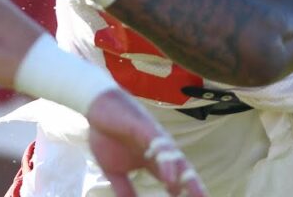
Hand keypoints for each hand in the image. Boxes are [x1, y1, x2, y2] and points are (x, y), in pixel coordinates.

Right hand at [86, 89, 206, 196]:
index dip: (183, 193)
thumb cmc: (106, 133)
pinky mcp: (147, 129)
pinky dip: (166, 163)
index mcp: (152, 160)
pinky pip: (160, 147)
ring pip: (177, 160)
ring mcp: (155, 139)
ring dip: (187, 179)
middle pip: (182, 171)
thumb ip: (123, 188)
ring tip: (198, 196)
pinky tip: (170, 178)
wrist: (95, 105)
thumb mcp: (114, 169)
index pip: (173, 181)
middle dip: (194, 188)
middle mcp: (159, 151)